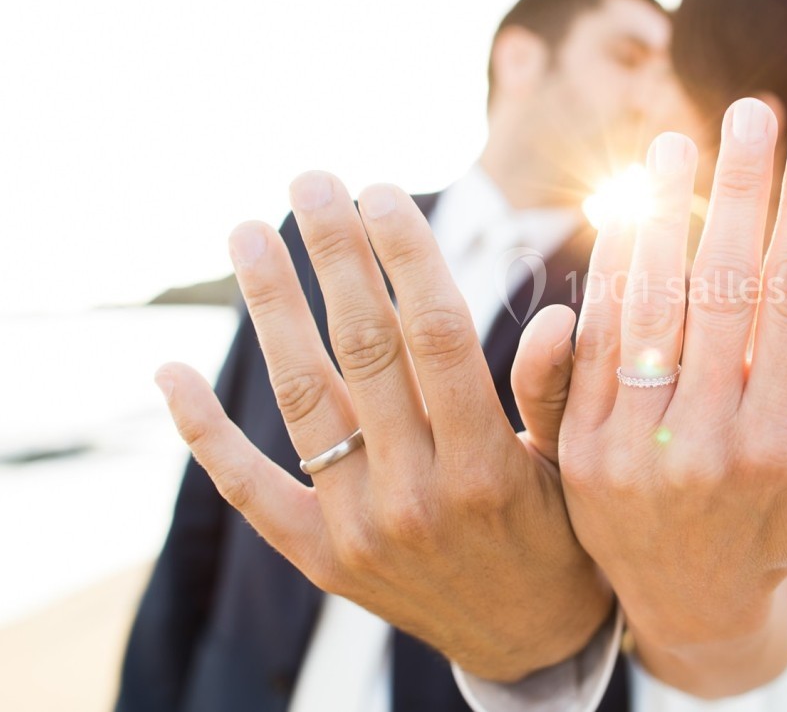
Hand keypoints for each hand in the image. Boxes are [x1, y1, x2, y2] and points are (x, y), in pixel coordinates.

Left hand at [154, 172, 610, 681]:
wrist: (526, 643)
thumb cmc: (560, 537)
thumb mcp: (576, 468)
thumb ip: (555, 393)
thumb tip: (553, 317)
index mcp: (487, 464)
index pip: (436, 334)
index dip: (406, 255)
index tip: (383, 190)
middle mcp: (416, 494)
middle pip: (362, 348)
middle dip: (335, 255)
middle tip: (311, 182)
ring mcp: (359, 528)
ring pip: (304, 398)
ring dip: (271, 309)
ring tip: (248, 232)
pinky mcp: (320, 555)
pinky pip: (251, 487)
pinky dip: (204, 432)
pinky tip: (170, 373)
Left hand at [511, 99, 786, 695]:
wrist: (685, 612)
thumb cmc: (780, 538)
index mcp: (781, 445)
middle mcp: (705, 442)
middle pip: (724, 288)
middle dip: (741, 191)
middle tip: (752, 110)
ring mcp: (633, 445)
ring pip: (650, 304)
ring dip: (662, 215)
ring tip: (672, 144)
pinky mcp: (579, 448)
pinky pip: (598, 342)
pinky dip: (612, 272)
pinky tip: (627, 214)